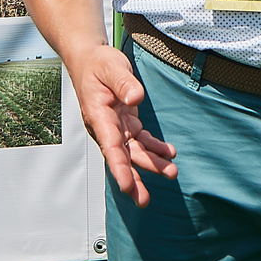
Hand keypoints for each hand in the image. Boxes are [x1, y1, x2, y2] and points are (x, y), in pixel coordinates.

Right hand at [68, 45, 177, 205]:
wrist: (90, 60)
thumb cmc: (97, 63)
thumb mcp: (111, 67)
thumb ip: (124, 82)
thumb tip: (136, 98)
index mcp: (98, 116)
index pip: (110, 146)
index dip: (119, 168)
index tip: (126, 186)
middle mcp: (105, 126)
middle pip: (120, 157)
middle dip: (132, 179)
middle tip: (143, 200)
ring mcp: (115, 127)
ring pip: (133, 152)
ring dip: (150, 164)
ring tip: (171, 172)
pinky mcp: (125, 124)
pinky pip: (140, 141)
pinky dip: (154, 148)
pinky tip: (168, 153)